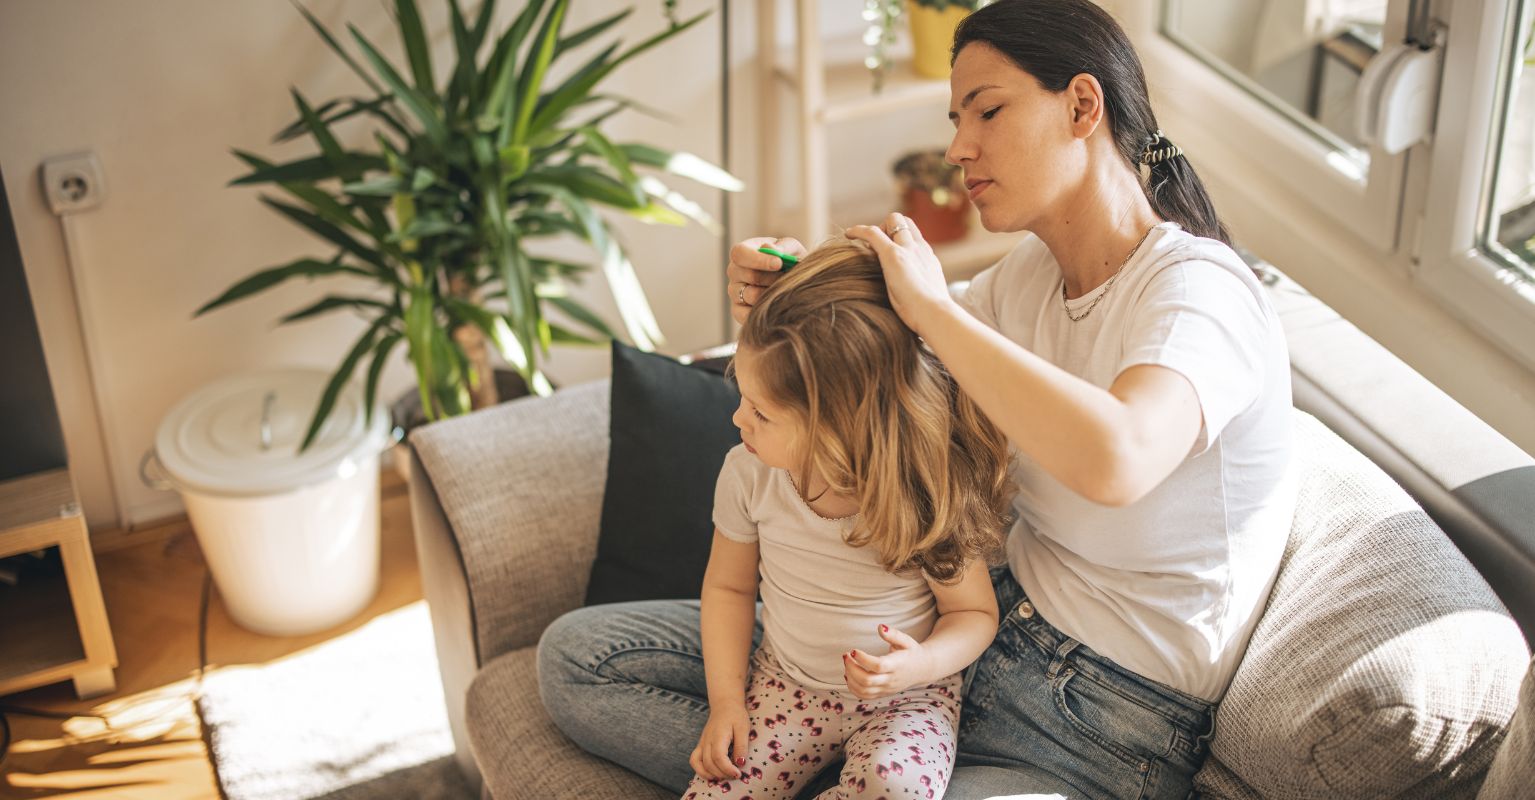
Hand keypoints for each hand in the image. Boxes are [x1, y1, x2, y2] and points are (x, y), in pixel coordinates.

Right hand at [689, 702, 750, 780]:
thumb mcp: (743, 728)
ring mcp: (702, 743)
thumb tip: (740, 764)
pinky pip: (694, 760)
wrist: (724, 705)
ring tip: (724, 777)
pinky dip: (701, 770)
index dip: (727, 769)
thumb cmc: (735, 716)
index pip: (718, 757)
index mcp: (718, 735)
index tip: (738, 774)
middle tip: (735, 775)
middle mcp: (707, 740)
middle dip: (722, 774)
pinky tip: (712, 774)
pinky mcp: (700, 745)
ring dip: (711, 774)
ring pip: (699, 763)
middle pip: (709, 763)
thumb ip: (742, 746)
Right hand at [727, 236, 806, 324]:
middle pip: (749, 276)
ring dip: (772, 293)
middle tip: (788, 278)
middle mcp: (734, 272)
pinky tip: (776, 304)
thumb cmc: (790, 262)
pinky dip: (764, 310)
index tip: (779, 263)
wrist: (794, 283)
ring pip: (751, 295)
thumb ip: (783, 246)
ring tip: (783, 290)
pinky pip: (746, 314)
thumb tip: (769, 249)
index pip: (739, 254)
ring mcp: (734, 292)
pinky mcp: (737, 311)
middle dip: (773, 277)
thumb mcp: (792, 249)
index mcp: (743, 253)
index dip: (758, 259)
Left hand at [842, 623, 935, 700]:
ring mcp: (887, 689)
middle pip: (867, 681)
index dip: (863, 659)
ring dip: (850, 678)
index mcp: (897, 665)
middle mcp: (891, 680)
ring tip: (847, 663)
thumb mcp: (906, 640)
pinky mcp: (883, 693)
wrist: (923, 669)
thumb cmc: (911, 651)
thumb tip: (880, 627)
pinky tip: (849, 675)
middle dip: (852, 668)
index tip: (853, 650)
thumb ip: (893, 634)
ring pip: (864, 690)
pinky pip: (864, 696)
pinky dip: (853, 687)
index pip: (878, 666)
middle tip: (846, 656)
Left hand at [845, 212, 956, 336]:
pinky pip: (872, 232)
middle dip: (889, 227)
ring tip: (865, 245)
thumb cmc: (931, 315)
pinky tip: (848, 234)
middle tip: (876, 247)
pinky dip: (858, 230)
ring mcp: (907, 249)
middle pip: (905, 222)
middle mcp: (919, 249)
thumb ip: (922, 293)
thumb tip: (916, 305)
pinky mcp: (892, 254)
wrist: (934, 314)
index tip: (889, 251)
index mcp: (928, 259)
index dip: (900, 238)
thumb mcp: (930, 298)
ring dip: (878, 228)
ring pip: (893, 220)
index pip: (915, 237)